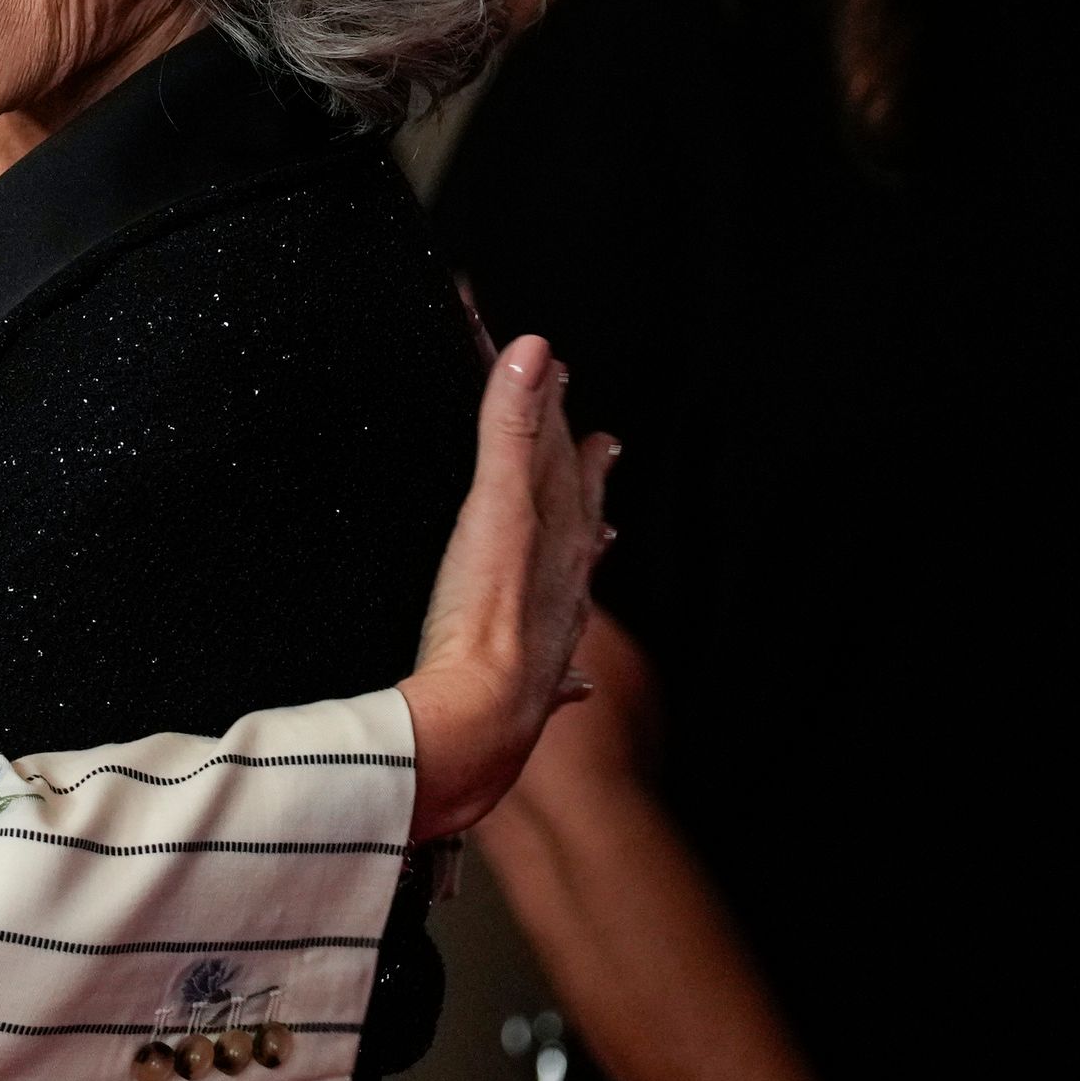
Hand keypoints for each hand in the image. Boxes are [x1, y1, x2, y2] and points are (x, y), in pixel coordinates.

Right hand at [399, 336, 618, 841]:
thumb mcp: (493, 508)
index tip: (559, 376)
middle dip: (585, 477)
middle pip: (578, 517)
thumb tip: (532, 352)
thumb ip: (509, 430)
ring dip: (584, 558)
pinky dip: (569, 669)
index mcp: (555, 539)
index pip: (560, 459)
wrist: (475, 727)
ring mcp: (547, 638)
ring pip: (575, 588)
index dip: (554, 413)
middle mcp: (562, 586)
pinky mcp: (524, 688)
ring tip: (601, 541)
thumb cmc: (484, 622)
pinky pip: (556, 671)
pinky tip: (579, 682)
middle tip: (604, 445)